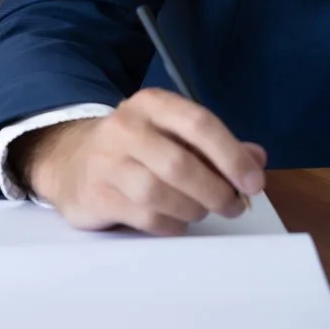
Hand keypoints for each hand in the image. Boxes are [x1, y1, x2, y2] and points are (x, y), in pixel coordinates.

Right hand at [14, 89, 267, 235]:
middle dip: (216, 191)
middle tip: (234, 206)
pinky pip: (145, 217)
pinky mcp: (96, 195)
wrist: (72, 162)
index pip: (199, 123)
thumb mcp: (173, 134)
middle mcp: (126, 126)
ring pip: (161, 194)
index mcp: (152, 103)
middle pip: (180, 164)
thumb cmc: (137, 148)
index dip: (232, 156)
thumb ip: (216, 146)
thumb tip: (256, 159)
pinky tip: (177, 221)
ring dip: (193, 209)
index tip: (254, 183)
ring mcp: (106, 161)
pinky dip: (171, 225)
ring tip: (202, 211)